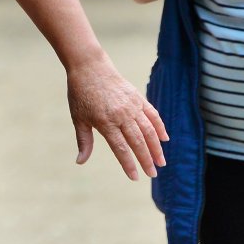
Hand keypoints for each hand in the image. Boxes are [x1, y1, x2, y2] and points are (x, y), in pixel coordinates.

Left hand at [66, 54, 167, 180]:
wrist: (90, 67)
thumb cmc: (81, 93)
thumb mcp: (79, 117)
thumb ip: (84, 141)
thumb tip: (80, 162)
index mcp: (105, 121)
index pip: (120, 148)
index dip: (129, 164)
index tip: (135, 177)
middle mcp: (121, 114)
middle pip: (138, 141)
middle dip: (146, 160)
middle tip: (153, 174)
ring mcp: (131, 105)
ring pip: (149, 130)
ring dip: (156, 147)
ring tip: (161, 161)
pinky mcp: (138, 97)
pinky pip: (152, 114)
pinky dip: (160, 127)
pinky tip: (164, 139)